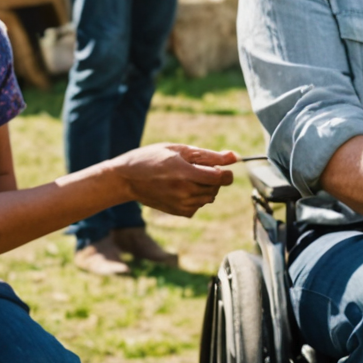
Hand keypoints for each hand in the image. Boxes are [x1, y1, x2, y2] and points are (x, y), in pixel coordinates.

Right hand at [108, 143, 235, 216]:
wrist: (127, 179)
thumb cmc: (152, 158)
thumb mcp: (179, 150)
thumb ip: (208, 155)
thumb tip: (234, 157)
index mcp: (185, 173)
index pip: (220, 178)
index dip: (225, 171)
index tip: (220, 166)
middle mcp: (185, 192)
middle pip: (216, 188)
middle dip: (213, 177)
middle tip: (196, 168)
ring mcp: (182, 204)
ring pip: (209, 197)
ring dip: (205, 187)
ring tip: (187, 177)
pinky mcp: (179, 212)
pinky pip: (199, 205)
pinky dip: (196, 197)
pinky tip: (181, 188)